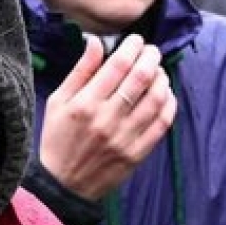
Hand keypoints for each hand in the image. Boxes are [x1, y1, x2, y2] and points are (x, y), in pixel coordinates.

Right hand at [39, 34, 176, 199]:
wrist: (62, 183)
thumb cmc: (57, 139)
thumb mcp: (57, 102)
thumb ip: (79, 72)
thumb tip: (95, 42)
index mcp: (84, 104)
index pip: (118, 66)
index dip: (132, 47)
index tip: (135, 40)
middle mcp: (106, 119)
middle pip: (141, 78)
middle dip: (151, 57)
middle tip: (151, 51)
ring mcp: (125, 137)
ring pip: (156, 98)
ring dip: (162, 78)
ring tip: (158, 71)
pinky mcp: (137, 152)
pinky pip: (162, 122)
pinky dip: (169, 103)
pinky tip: (165, 94)